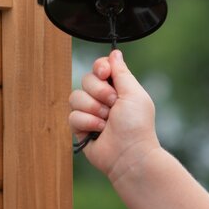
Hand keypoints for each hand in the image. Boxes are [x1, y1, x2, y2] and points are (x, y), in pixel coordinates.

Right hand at [68, 50, 160, 179]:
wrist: (129, 154)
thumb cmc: (136, 125)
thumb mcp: (133, 93)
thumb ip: (121, 72)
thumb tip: (114, 53)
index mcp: (118, 88)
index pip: (100, 67)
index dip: (100, 68)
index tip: (105, 74)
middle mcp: (103, 98)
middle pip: (86, 79)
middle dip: (100, 92)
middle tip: (113, 105)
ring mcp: (91, 113)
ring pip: (76, 97)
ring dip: (94, 109)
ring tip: (107, 122)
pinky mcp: (80, 128)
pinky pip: (72, 115)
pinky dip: (87, 122)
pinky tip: (99, 131)